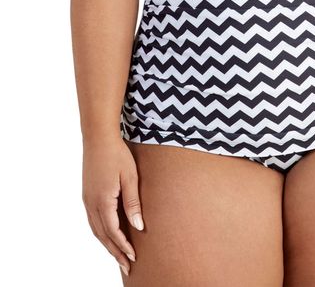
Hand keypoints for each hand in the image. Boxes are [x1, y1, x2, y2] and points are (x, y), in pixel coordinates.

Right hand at [82, 135, 144, 277]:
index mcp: (103, 201)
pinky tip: (107, 236)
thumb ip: (133, 202)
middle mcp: (91, 204)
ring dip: (107, 245)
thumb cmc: (117, 154)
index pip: (113, 232)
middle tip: (126, 266)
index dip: (123, 247)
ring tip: (118, 256)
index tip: (133, 258)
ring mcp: (87, 200)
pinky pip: (93, 221)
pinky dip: (101, 233)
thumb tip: (139, 226)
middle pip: (103, 236)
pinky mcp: (87, 195)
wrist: (98, 137)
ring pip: (96, 230)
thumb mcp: (130, 176)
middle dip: (115, 252)